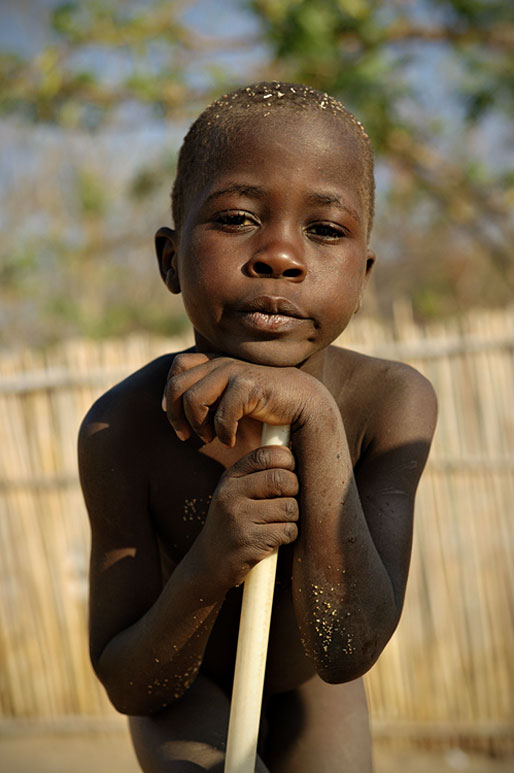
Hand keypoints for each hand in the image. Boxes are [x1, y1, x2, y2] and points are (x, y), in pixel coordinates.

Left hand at [162, 353, 318, 445]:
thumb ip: (208, 395)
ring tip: (210, 439)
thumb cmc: (266, 406)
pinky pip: (221, 414)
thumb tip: (174, 406)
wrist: (305, 404)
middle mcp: (223, 362)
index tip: (180, 420)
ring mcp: (236, 371)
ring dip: (198, 426)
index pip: (179, 366)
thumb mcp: (231, 398)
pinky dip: (222, 434)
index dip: (171, 395)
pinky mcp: (249, 385)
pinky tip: (231, 442)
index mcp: (217, 361)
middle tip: (188, 437)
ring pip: (194, 399)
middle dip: (176, 416)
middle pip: (178, 384)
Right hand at [193, 444, 298, 588]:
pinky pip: (287, 530)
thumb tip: (293, 452)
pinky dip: (289, 535)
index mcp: (230, 478)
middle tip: (289, 499)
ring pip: (289, 507)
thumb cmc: (233, 523)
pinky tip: (275, 538)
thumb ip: (257, 473)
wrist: (209, 563)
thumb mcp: (235, 492)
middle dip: (295, 489)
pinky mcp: (249, 542)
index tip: (291, 469)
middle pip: (281, 479)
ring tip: (279, 522)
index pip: (264, 456)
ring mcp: (238, 518)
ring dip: (293, 516)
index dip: (287, 459)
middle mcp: (230, 494)